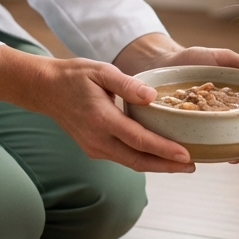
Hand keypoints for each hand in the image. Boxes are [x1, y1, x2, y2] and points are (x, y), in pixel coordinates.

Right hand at [0, 46, 195, 172]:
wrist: (46, 89)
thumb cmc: (75, 76)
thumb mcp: (102, 71)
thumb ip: (128, 85)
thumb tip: (153, 97)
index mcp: (102, 119)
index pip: (139, 140)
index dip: (165, 150)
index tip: (187, 156)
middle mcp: (98, 140)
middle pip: (138, 161)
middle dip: (167, 166)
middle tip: (193, 166)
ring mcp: (95, 148)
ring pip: (131, 163)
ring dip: (157, 165)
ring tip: (182, 163)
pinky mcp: (94, 149)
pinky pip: (123, 158)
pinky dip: (143, 158)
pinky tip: (159, 155)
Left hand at [113, 33, 238, 160]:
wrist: (162, 64)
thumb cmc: (192, 59)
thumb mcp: (220, 57)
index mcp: (236, 98)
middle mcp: (224, 114)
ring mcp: (208, 124)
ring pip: (227, 143)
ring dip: (237, 152)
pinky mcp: (189, 129)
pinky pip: (203, 144)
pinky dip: (212, 152)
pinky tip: (215, 155)